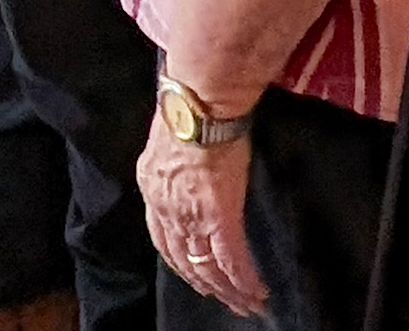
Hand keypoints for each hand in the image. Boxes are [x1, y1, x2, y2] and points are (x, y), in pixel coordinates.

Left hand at [141, 118, 265, 316]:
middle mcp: (166, 210)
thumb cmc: (187, 108)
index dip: (179, 261)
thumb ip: (175, 161)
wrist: (198, 104)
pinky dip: (244, 281)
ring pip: (209, 267)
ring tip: (245, 305)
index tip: (192, 274)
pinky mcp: (219, 218)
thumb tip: (189, 163)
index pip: (162, 239)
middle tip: (222, 299)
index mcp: (152, 190)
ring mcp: (192, 217)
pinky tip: (256, 293)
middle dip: (203, 283)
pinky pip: (232, 260)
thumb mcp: (169, 139)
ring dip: (228, 290)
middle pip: (184, 260)